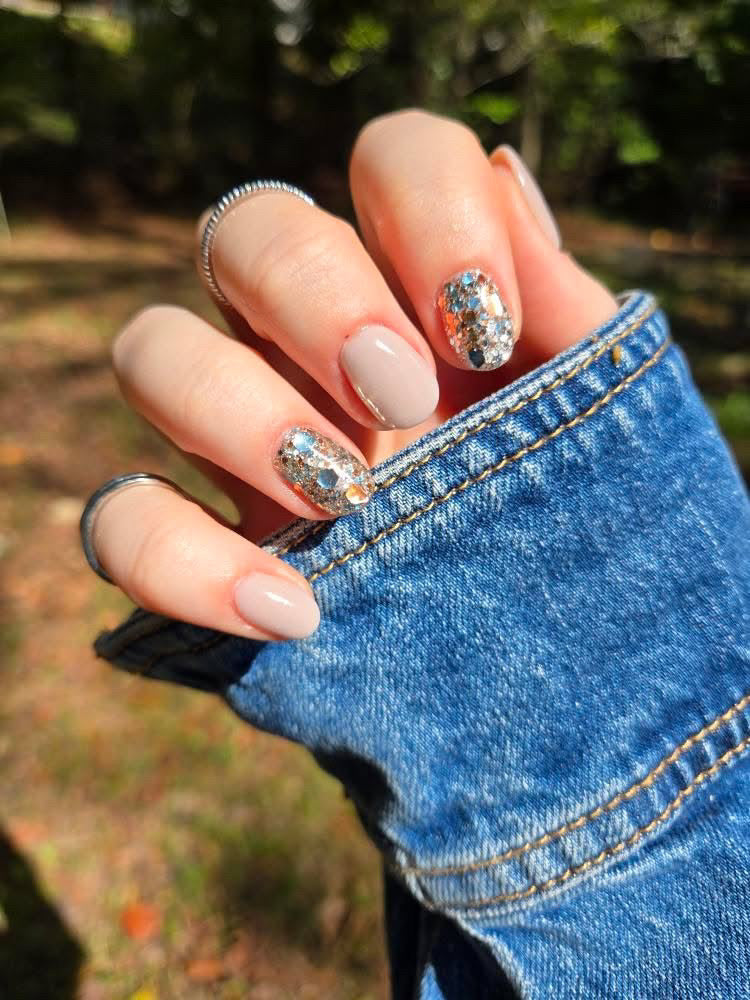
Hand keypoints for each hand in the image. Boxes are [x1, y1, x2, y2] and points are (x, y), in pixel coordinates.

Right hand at [88, 110, 616, 639]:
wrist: (546, 683)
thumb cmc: (581, 538)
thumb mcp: (604, 429)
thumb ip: (564, 314)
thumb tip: (504, 176)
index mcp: (419, 293)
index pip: (391, 158)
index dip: (427, 210)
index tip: (487, 333)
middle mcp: (310, 343)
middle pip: (245, 229)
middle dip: (318, 297)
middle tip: (402, 400)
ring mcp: (240, 440)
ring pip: (151, 350)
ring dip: (235, 410)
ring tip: (345, 494)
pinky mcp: (195, 544)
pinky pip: (118, 520)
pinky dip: (180, 561)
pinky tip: (290, 612)